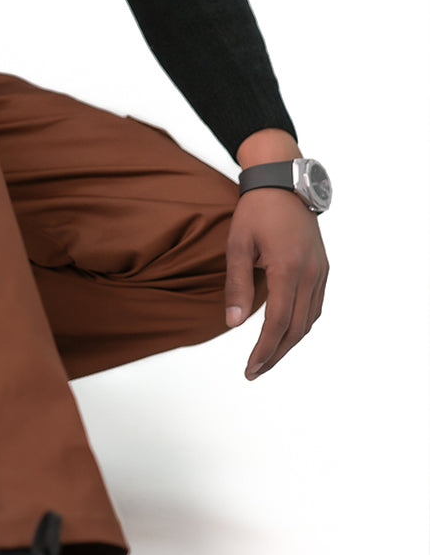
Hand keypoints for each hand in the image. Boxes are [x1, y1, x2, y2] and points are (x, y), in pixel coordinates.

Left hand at [224, 188, 328, 379]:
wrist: (284, 183)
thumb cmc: (256, 211)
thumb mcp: (238, 246)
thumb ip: (237, 286)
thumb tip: (232, 324)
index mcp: (287, 268)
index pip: (278, 322)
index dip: (264, 350)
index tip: (250, 369)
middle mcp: (310, 273)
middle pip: (297, 328)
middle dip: (275, 354)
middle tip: (254, 371)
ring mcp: (320, 271)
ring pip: (309, 320)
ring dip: (289, 342)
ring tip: (267, 357)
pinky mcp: (323, 268)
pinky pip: (315, 305)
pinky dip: (301, 324)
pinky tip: (284, 332)